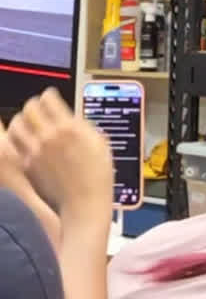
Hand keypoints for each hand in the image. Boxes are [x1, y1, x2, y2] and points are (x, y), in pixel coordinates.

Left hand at [7, 89, 113, 220]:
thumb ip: (83, 126)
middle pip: (29, 107)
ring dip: (22, 121)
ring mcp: (36, 151)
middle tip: (39, 110)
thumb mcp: (100, 143)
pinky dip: (17, 139)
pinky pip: (12, 144)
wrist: (85, 202)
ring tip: (29, 125)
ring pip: (17, 123)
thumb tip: (73, 118)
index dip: (50, 96)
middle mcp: (49, 137)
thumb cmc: (98, 177)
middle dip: (35, 106)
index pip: (48, 98)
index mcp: (70, 128)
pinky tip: (24, 142)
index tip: (51, 99)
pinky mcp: (27, 164)